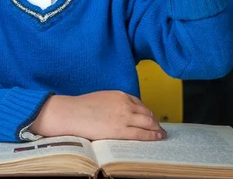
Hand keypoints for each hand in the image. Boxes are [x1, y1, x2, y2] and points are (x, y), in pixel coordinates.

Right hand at [30, 91, 165, 140]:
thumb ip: (114, 103)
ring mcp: (125, 117)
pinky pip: (142, 134)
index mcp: (120, 95)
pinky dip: (152, 136)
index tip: (149, 117)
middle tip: (158, 126)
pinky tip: (157, 137)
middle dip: (154, 121)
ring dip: (156, 128)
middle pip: (147, 113)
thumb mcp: (102, 98)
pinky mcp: (122, 130)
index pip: (140, 104)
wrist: (72, 113)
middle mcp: (125, 104)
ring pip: (148, 123)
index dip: (147, 112)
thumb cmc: (82, 107)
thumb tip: (121, 112)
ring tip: (160, 134)